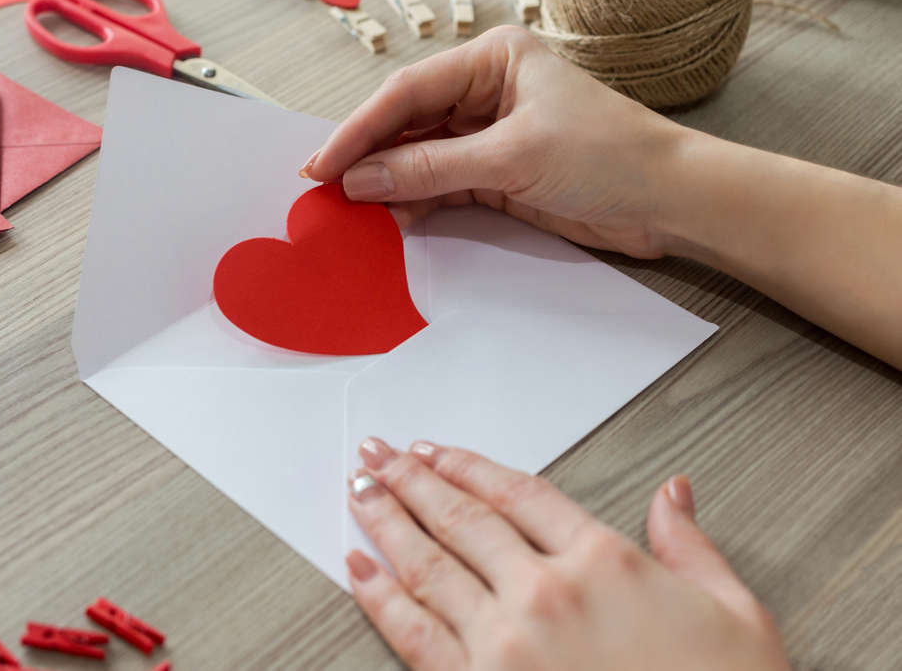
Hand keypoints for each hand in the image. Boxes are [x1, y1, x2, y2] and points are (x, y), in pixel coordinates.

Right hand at [304, 26, 694, 258]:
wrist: (672, 201)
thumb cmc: (609, 156)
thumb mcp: (513, 157)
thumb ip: (430, 168)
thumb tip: (360, 182)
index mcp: (494, 59)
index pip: (408, 92)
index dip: (360, 130)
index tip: (322, 166)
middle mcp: (487, 89)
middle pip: (407, 122)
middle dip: (367, 155)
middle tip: (321, 189)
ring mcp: (490, 133)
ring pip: (419, 155)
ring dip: (387, 182)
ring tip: (347, 211)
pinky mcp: (498, 174)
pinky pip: (440, 184)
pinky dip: (414, 202)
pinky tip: (388, 220)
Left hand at [346, 438, 790, 670]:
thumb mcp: (734, 613)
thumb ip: (690, 546)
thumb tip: (673, 494)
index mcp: (604, 560)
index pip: (517, 492)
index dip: (467, 465)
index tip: (434, 451)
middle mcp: (545, 591)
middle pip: (462, 517)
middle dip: (410, 480)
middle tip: (377, 456)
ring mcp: (506, 642)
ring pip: (428, 564)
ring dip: (386, 521)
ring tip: (359, 490)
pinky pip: (413, 632)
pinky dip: (378, 596)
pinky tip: (358, 567)